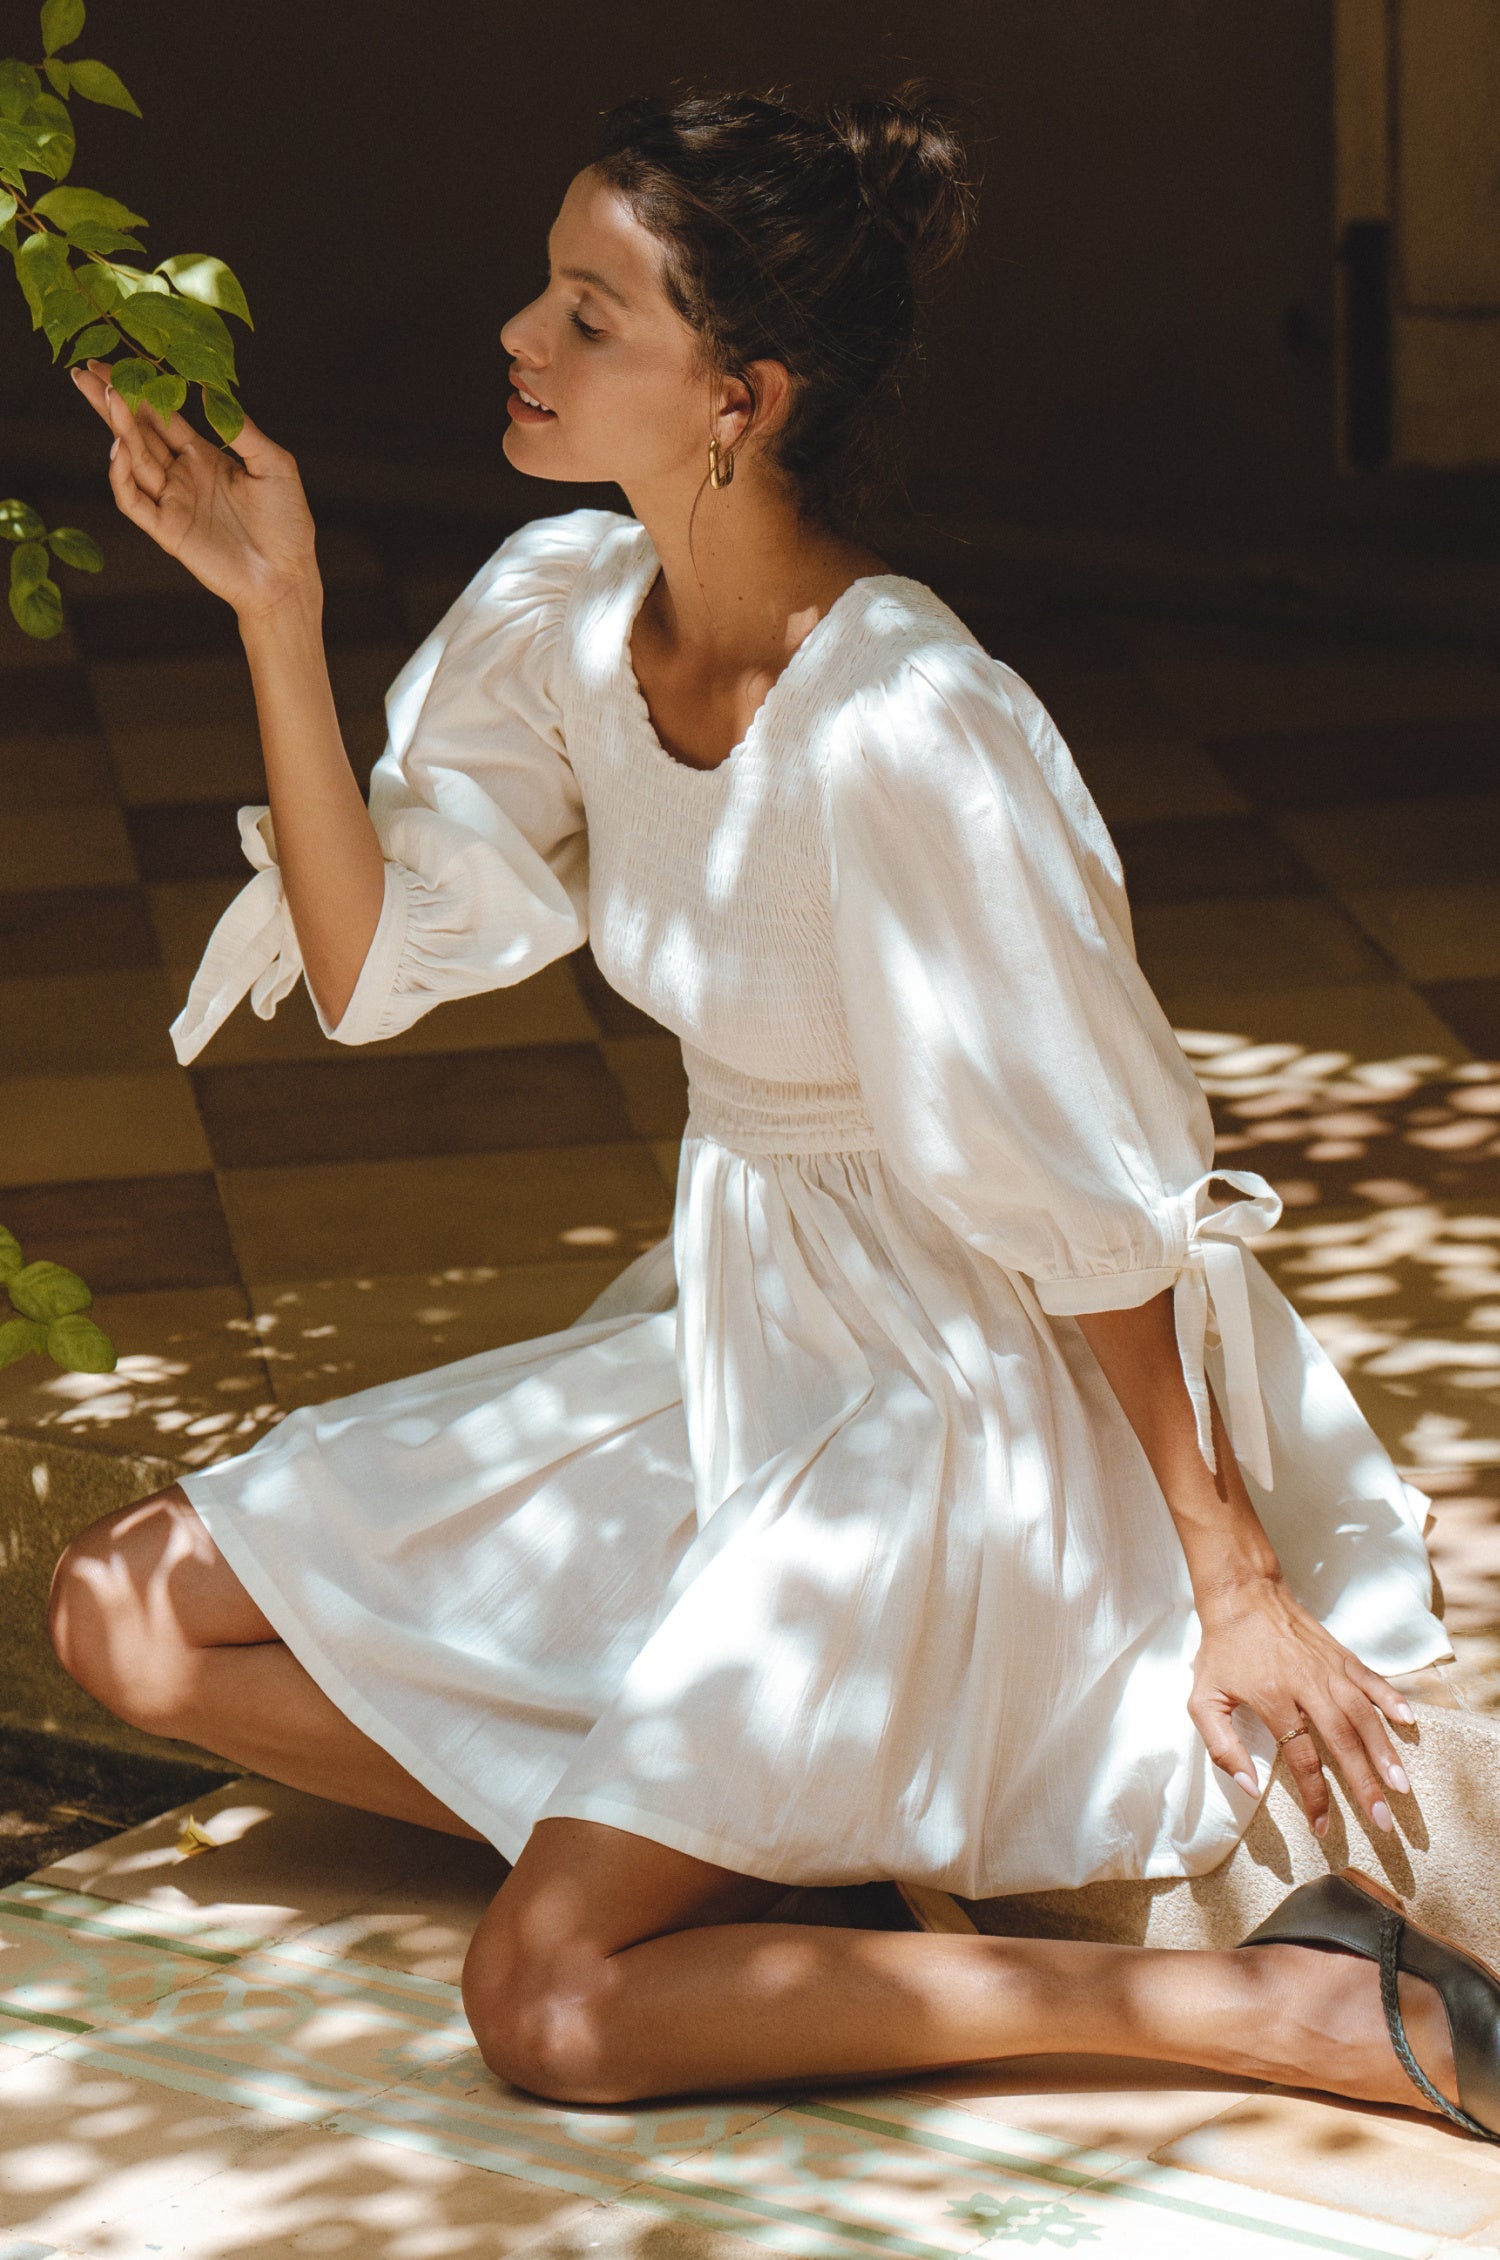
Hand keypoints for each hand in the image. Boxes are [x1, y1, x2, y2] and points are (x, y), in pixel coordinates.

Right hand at [70, 360, 318, 619]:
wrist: (287, 575)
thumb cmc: (288, 523)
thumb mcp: (273, 465)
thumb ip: (241, 429)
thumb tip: (208, 390)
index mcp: (204, 456)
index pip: (161, 417)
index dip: (139, 391)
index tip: (113, 363)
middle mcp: (182, 476)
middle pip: (138, 432)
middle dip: (112, 401)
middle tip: (85, 370)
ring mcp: (172, 502)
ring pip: (134, 459)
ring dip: (118, 427)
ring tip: (105, 394)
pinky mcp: (167, 530)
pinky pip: (134, 501)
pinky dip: (122, 475)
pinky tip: (120, 447)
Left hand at [1190, 1575, 1414, 1836]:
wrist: (1242, 1595)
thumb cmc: (1221, 1651)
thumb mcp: (1203, 1699)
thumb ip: (1222, 1746)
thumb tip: (1249, 1788)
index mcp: (1272, 1698)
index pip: (1301, 1757)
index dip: (1315, 1795)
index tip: (1323, 1827)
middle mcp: (1306, 1684)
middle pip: (1342, 1740)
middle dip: (1365, 1783)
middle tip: (1382, 1819)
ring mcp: (1328, 1667)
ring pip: (1364, 1714)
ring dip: (1384, 1751)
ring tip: (1401, 1784)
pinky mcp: (1340, 1654)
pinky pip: (1371, 1680)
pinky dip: (1391, 1699)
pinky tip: (1408, 1722)